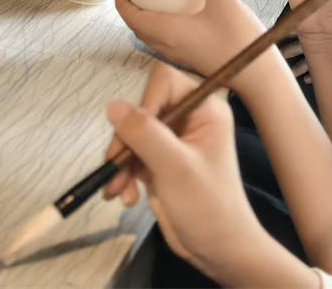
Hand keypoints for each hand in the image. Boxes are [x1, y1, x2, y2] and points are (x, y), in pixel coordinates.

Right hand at [101, 64, 269, 282]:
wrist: (218, 250)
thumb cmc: (208, 207)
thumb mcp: (175, 168)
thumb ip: (145, 134)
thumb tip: (112, 106)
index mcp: (205, 109)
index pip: (164, 81)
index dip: (144, 103)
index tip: (133, 135)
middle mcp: (190, 118)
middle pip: (143, 107)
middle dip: (126, 140)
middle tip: (117, 168)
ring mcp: (174, 139)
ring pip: (132, 133)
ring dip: (121, 162)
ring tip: (118, 191)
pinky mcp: (161, 160)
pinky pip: (133, 155)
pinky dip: (124, 174)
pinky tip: (125, 196)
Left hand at [114, 0, 266, 86]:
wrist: (259, 77)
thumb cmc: (239, 43)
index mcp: (166, 32)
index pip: (129, 17)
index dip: (120, 0)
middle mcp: (168, 45)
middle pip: (137, 26)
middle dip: (131, 6)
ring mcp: (180, 54)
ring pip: (151, 34)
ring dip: (146, 17)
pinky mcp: (192, 56)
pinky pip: (166, 39)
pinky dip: (162, 24)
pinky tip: (180, 11)